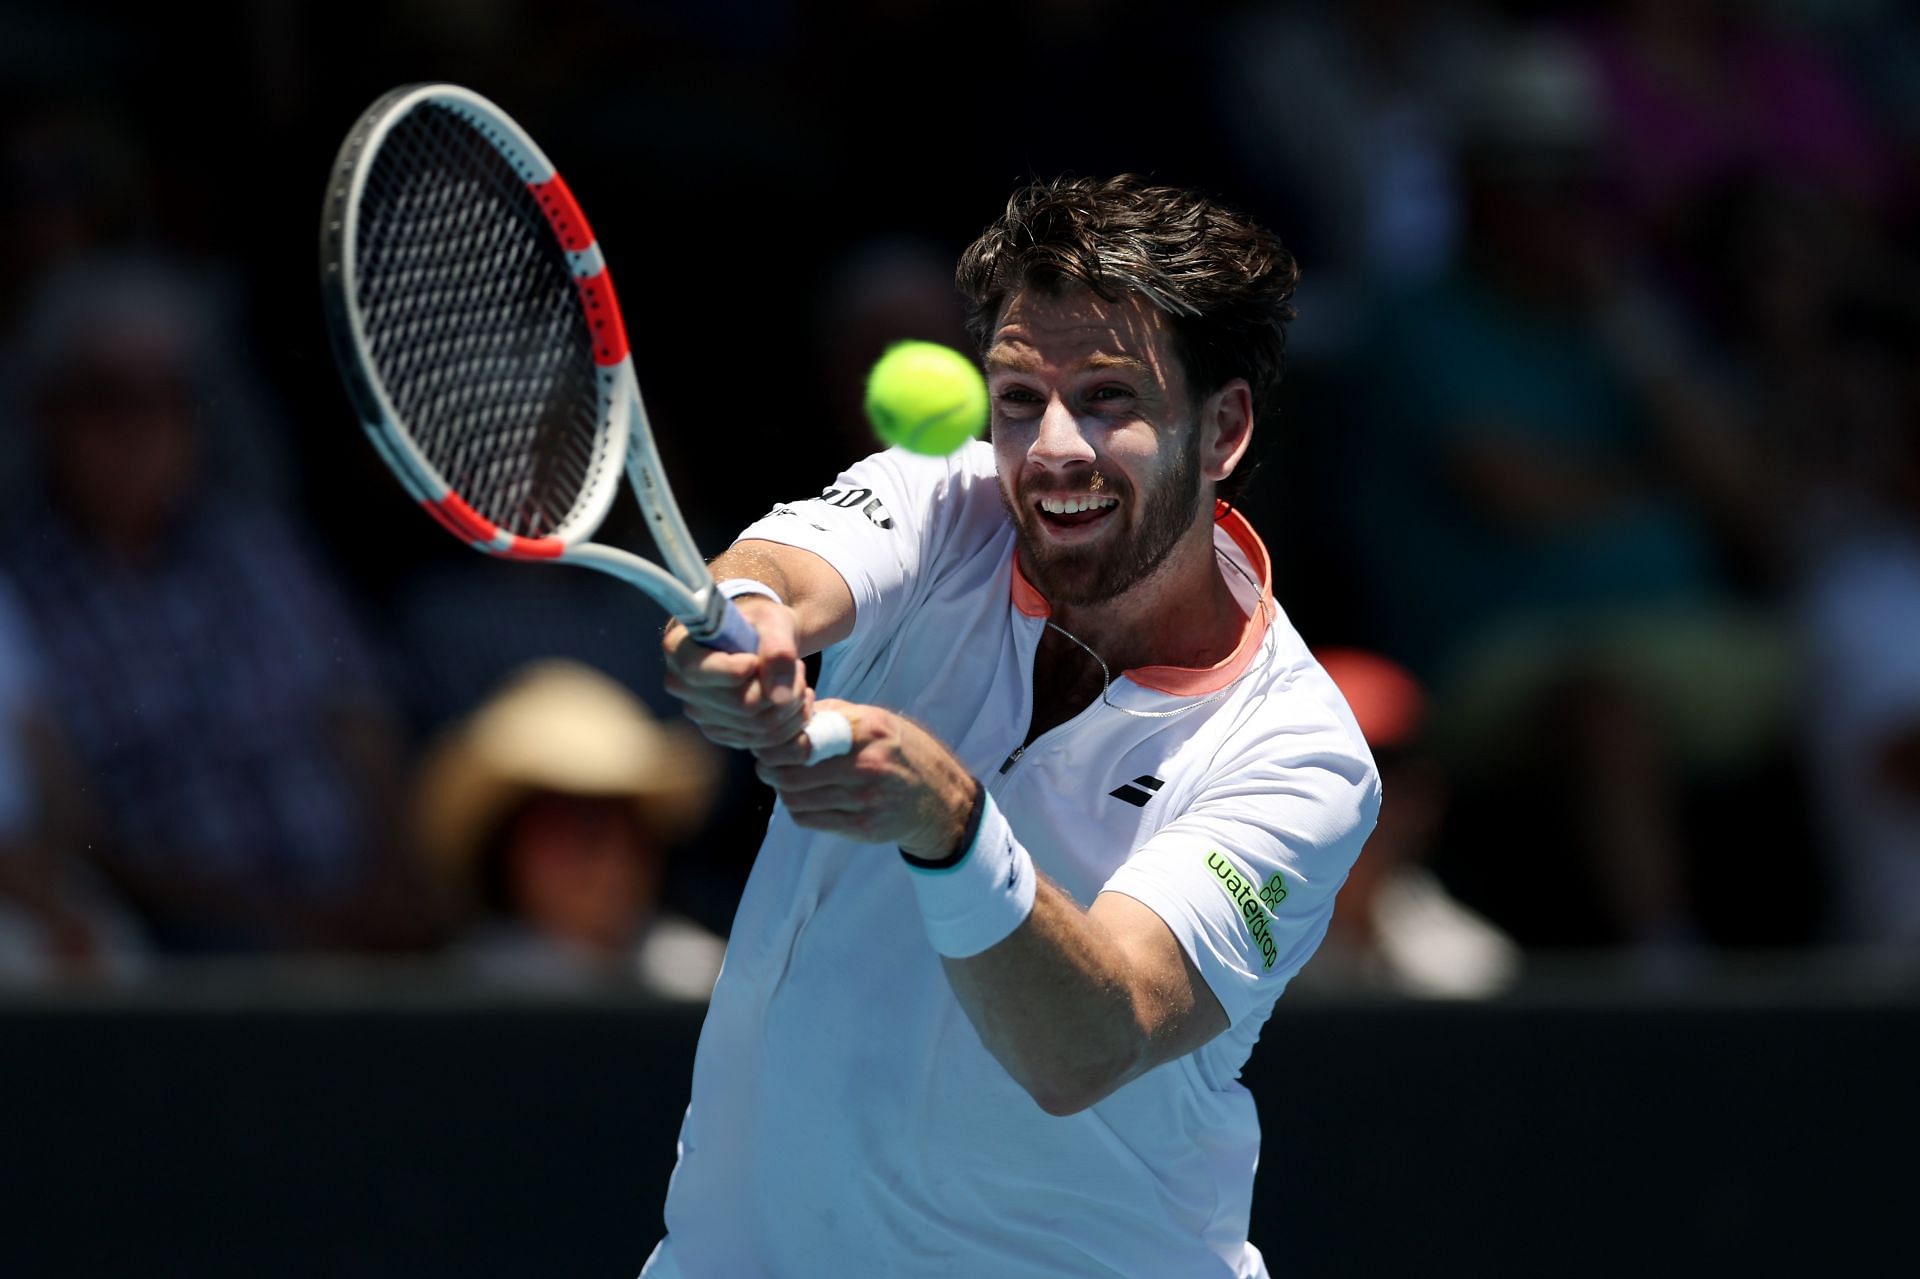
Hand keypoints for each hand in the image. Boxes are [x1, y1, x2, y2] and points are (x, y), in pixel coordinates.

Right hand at [662, 595, 811, 751]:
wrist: (758, 640)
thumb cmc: (759, 623)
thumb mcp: (773, 621)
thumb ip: (778, 650)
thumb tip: (778, 697)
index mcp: (679, 649)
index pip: (700, 672)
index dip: (737, 669)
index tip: (756, 658)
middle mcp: (681, 685)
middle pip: (743, 705)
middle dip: (782, 688)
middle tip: (797, 666)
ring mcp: (699, 713)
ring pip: (759, 728)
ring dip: (792, 706)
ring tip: (798, 680)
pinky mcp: (721, 733)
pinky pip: (765, 743)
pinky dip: (790, 724)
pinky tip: (795, 700)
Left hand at [755, 699, 975, 854]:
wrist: (941, 798)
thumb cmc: (903, 752)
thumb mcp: (879, 720)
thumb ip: (836, 714)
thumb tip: (791, 712)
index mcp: (869, 731)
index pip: (804, 738)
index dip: (777, 743)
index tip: (769, 742)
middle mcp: (868, 765)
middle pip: (793, 773)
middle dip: (771, 769)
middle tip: (767, 765)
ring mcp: (865, 799)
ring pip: (797, 799)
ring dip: (783, 791)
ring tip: (785, 781)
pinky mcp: (862, 827)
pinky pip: (810, 820)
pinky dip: (798, 809)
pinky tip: (804, 799)